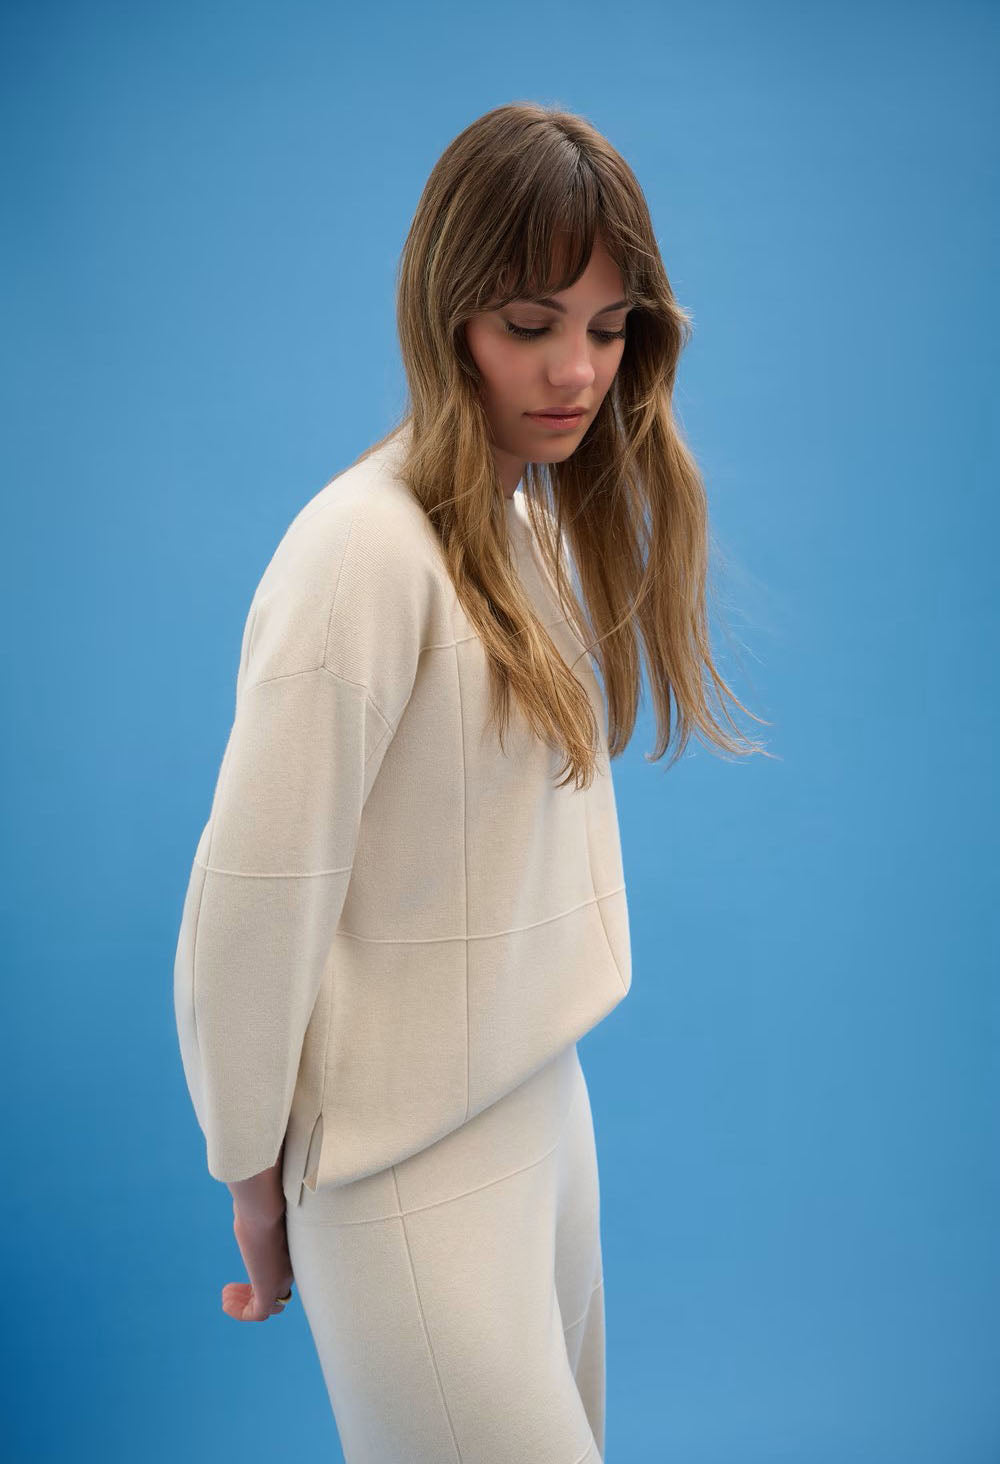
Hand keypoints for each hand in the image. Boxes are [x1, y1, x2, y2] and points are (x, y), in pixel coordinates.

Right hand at [222, 1204, 294, 1321]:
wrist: (262, 1209)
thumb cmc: (261, 1205)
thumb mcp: (260, 1214)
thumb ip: (258, 1218)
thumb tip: (249, 1206)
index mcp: (290, 1252)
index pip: (282, 1275)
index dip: (262, 1279)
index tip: (243, 1273)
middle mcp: (289, 1268)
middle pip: (277, 1295)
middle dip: (252, 1295)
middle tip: (231, 1288)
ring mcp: (280, 1279)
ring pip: (268, 1307)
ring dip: (245, 1304)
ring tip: (227, 1296)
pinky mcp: (268, 1289)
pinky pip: (258, 1313)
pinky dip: (241, 1312)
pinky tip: (225, 1302)